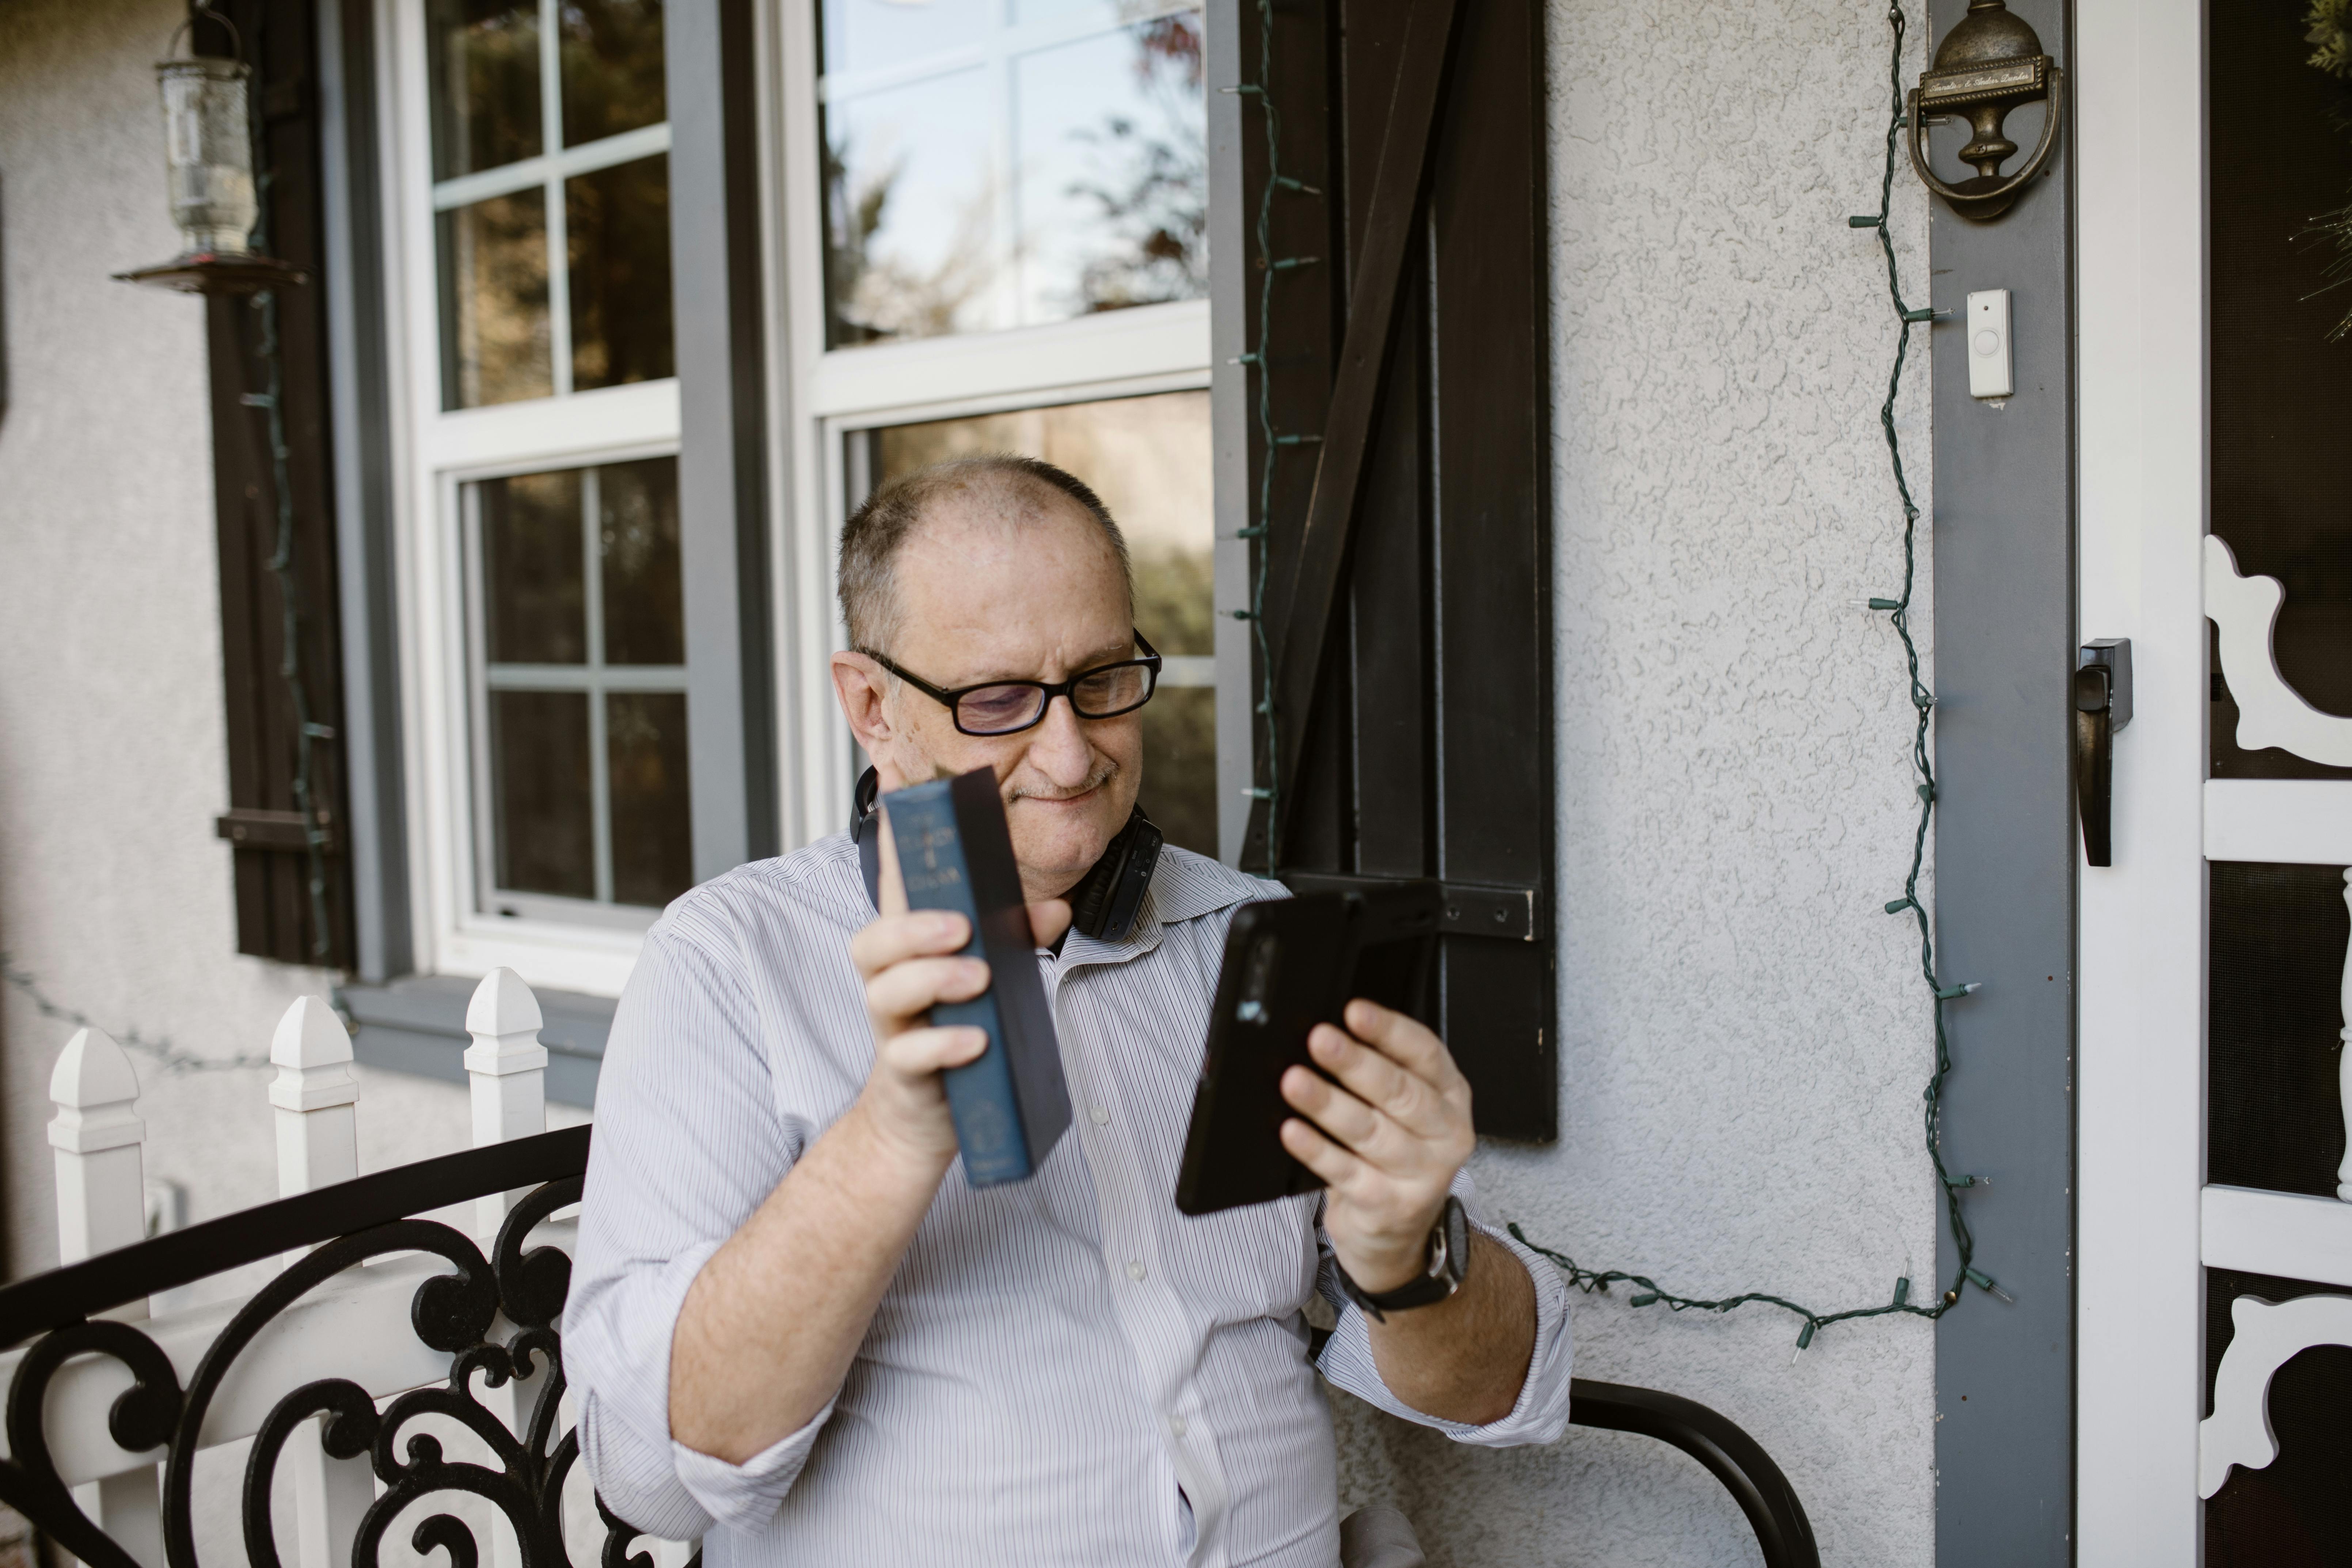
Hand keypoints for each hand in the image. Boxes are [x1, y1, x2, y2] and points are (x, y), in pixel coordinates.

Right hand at [848, 814, 1070, 1168]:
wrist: (925, 1116)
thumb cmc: (956, 1029)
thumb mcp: (991, 978)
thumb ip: (1018, 939)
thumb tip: (1055, 909)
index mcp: (908, 949)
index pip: (894, 890)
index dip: (896, 843)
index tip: (901, 789)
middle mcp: (888, 981)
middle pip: (872, 940)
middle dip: (913, 927)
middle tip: (961, 926)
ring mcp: (890, 1026)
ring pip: (886, 992)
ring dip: (931, 979)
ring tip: (977, 978)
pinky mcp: (901, 1071)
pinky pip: (909, 1054)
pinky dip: (943, 1045)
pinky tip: (975, 1042)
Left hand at [1278, 1000, 1475, 1293]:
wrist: (1397, 1234)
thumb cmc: (1395, 1154)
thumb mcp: (1403, 1110)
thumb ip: (1382, 1072)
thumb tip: (1330, 1033)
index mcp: (1450, 1097)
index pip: (1426, 1054)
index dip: (1389, 1030)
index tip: (1354, 1011)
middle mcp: (1444, 1134)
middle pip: (1400, 1093)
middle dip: (1356, 1063)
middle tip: (1320, 1039)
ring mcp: (1420, 1175)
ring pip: (1370, 1132)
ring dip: (1328, 1104)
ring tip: (1295, 1081)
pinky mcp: (1388, 1206)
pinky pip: (1346, 1173)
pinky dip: (1317, 1150)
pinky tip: (1293, 1131)